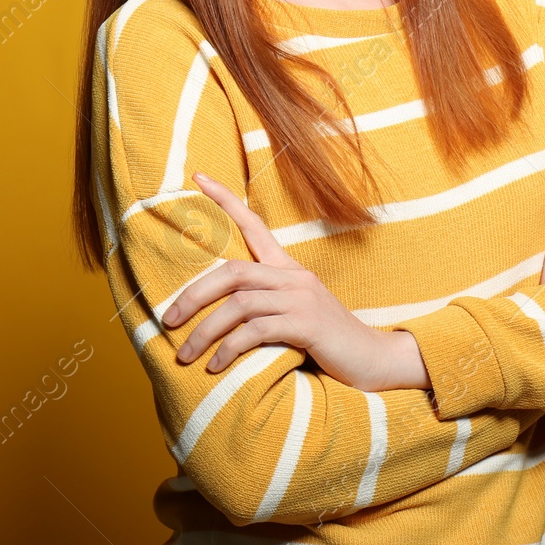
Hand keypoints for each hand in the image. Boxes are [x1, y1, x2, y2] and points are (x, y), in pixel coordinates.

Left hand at [161, 173, 417, 391]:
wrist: (376, 360)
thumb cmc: (329, 342)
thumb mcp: (295, 316)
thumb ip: (265, 308)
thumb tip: (221, 315)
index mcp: (289, 270)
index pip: (255, 226)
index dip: (225, 201)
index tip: (198, 177)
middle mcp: (294, 277)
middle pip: (233, 271)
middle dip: (194, 295)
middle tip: (169, 320)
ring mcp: (302, 299)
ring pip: (239, 304)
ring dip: (205, 331)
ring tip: (184, 355)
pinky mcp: (307, 324)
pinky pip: (255, 332)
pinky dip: (229, 349)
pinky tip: (215, 366)